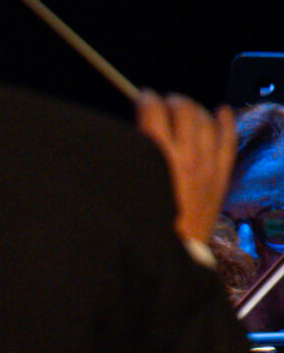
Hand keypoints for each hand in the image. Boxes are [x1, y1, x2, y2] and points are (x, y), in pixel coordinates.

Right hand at [134, 90, 235, 248]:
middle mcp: (186, 156)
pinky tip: (222, 111)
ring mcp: (207, 166)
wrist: (168, 254)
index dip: (146, 99)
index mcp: (158, 157)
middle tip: (163, 101)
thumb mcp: (124, 186)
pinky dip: (226, 122)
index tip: (141, 97)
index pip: (154, 111)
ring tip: (185, 106)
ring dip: (195, 108)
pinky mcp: (219, 177)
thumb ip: (129, 156)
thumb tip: (134, 133)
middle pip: (183, 111)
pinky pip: (228, 141)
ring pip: (206, 121)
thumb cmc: (141, 223)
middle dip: (171, 101)